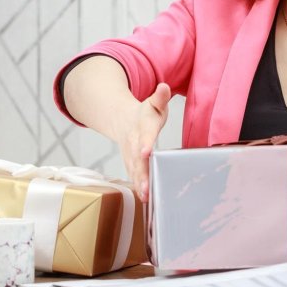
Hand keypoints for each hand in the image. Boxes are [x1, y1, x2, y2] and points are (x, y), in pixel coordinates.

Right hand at [111, 82, 170, 201]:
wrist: (121, 119)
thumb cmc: (145, 113)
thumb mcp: (153, 103)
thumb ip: (160, 97)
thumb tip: (164, 86)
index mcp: (142, 126)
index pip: (145, 135)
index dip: (145, 143)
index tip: (146, 152)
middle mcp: (134, 142)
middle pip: (137, 158)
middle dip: (141, 172)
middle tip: (147, 186)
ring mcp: (130, 154)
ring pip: (134, 170)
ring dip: (140, 183)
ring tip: (146, 196)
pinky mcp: (131, 164)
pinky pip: (134, 176)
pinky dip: (139, 188)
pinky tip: (146, 200)